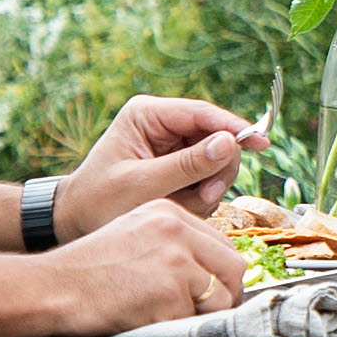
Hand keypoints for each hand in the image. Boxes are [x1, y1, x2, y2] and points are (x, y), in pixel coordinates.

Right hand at [30, 196, 245, 336]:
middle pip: (233, 268)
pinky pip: (192, 322)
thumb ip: (173, 244)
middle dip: (225, 297)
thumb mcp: (133, 234)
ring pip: (220, 299)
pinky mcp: (168, 293)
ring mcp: (175, 261)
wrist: (51, 287)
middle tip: (206, 315)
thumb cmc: (87, 270)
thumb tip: (214, 274)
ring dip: (200, 317)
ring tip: (165, 316)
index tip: (212, 294)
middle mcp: (176, 230)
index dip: (221, 275)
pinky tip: (146, 321)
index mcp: (169, 213)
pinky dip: (175, 330)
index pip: (222, 244)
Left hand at [60, 94, 261, 232]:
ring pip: (214, 160)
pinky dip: (199, 196)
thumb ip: (187, 166)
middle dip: (215, 170)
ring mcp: (170, 144)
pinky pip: (205, 177)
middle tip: (204, 197)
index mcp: (147, 114)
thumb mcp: (143, 186)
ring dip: (207, 187)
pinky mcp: (175, 165)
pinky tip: (180, 206)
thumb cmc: (98, 202)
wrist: (75, 222)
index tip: (261, 143)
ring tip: (184, 205)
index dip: (234, 127)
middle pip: (215, 137)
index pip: (202, 114)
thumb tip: (229, 143)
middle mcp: (162, 124)